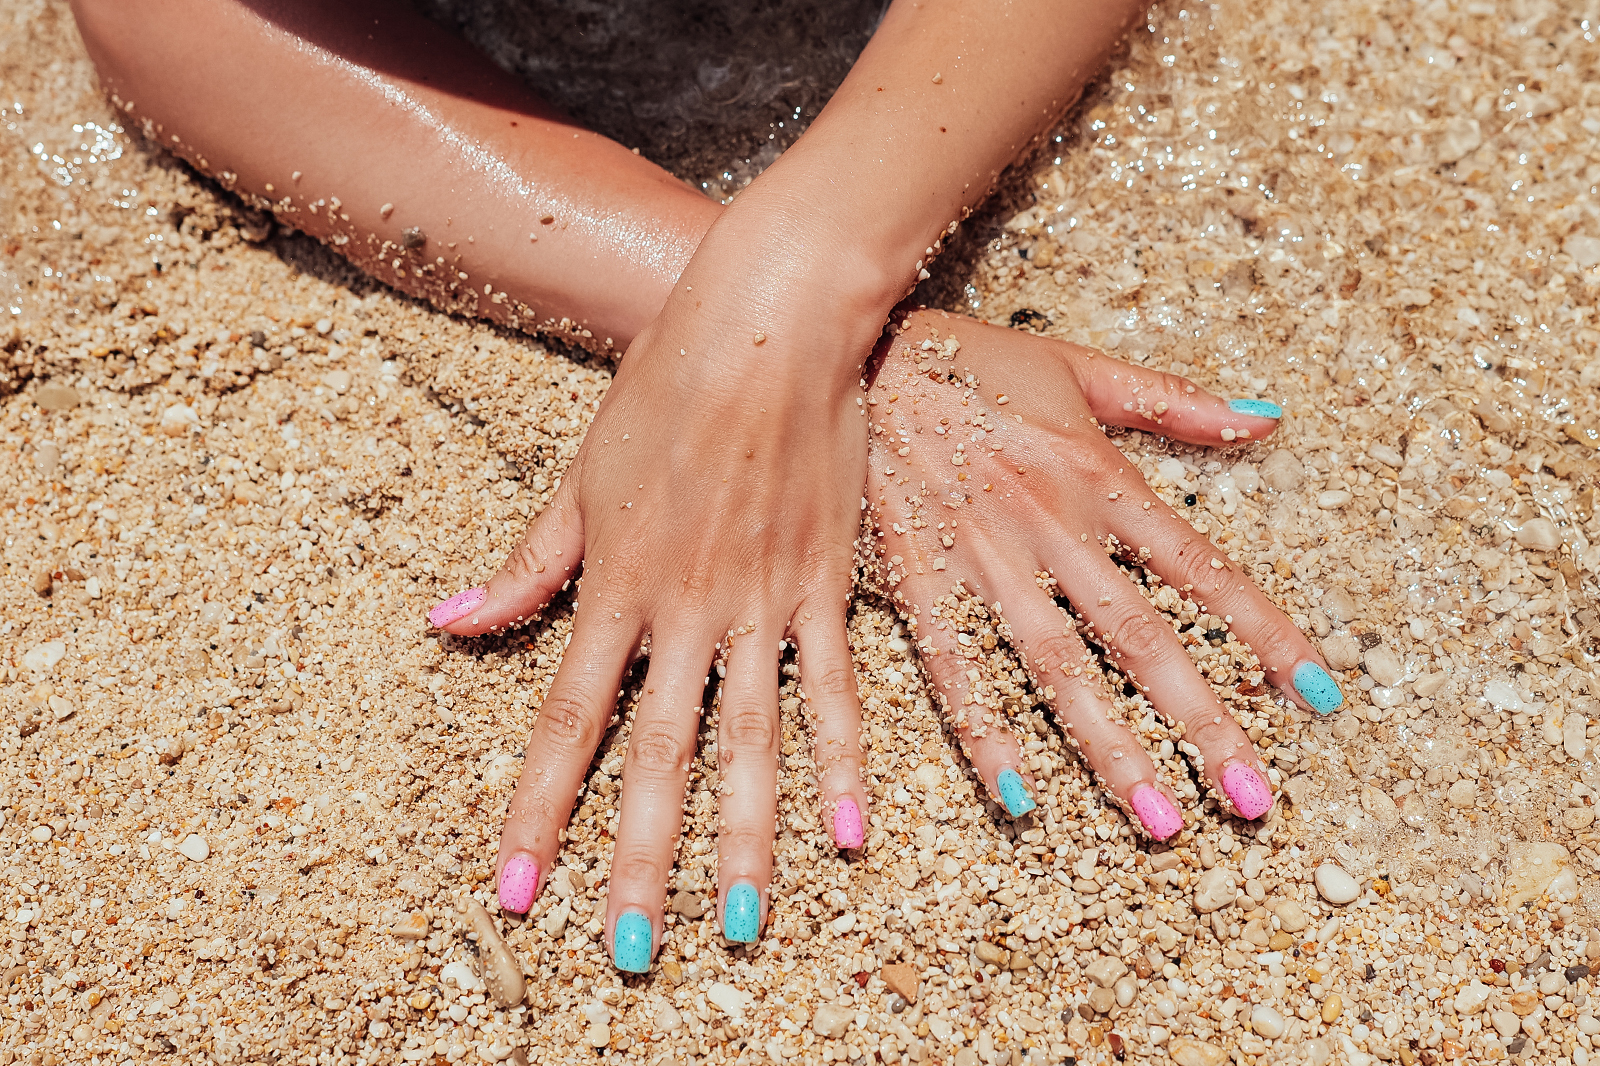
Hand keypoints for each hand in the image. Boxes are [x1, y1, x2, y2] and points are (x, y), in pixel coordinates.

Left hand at [427, 216, 884, 970]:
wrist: (769, 322)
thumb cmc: (665, 387)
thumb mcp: (579, 477)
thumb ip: (526, 566)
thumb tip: (447, 623)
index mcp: (613, 585)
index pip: (566, 722)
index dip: (537, 812)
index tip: (515, 892)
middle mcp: (683, 610)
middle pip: (655, 755)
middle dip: (634, 859)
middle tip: (627, 949)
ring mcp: (760, 602)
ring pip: (748, 740)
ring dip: (741, 839)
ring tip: (736, 924)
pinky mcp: (823, 584)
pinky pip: (836, 688)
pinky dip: (842, 761)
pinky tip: (849, 835)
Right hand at [864, 309, 1342, 837]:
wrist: (853, 353)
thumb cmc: (968, 361)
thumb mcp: (1077, 368)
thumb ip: (1172, 401)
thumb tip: (1266, 417)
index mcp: (1097, 476)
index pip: (1200, 568)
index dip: (1264, 632)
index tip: (1318, 694)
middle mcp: (1051, 528)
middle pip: (1141, 637)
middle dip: (1203, 721)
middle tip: (1253, 797)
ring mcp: (982, 560)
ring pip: (1058, 667)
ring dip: (1111, 749)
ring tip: (1160, 819)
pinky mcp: (918, 579)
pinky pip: (957, 667)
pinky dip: (987, 732)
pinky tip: (1020, 796)